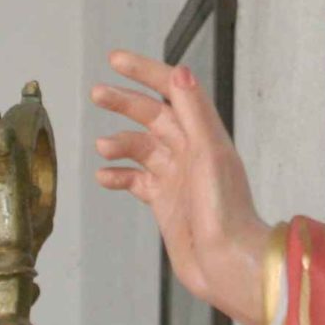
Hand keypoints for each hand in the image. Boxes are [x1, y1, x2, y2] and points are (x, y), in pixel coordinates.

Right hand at [91, 51, 275, 324]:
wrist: (227, 264)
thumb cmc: (225, 211)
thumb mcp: (209, 154)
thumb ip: (194, 112)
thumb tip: (181, 70)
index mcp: (205, 135)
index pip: (174, 91)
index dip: (146, 72)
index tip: (116, 60)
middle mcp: (191, 151)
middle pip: (153, 115)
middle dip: (126, 102)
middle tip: (97, 93)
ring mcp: (178, 177)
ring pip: (142, 147)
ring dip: (120, 142)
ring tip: (103, 147)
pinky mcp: (166, 202)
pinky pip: (137, 180)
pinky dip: (120, 175)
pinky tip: (104, 177)